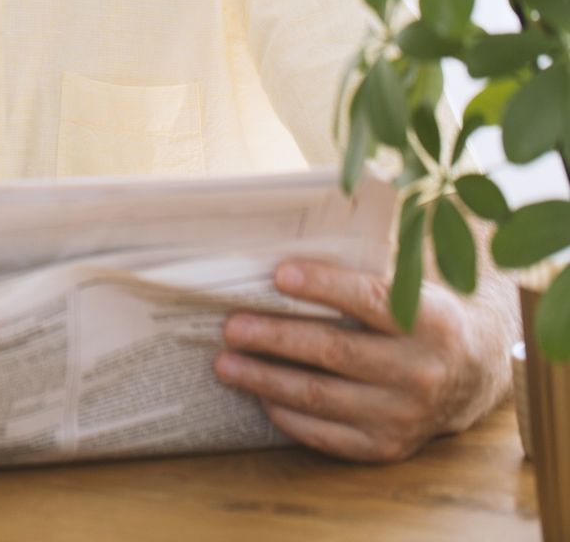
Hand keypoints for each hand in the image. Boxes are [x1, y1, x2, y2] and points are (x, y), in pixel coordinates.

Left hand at [214, 259, 506, 462]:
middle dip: (275, 337)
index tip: (278, 275)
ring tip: (225, 363)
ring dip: (265, 380)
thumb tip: (290, 253)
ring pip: (321, 396)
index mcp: (433, 322)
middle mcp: (423, 372)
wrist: (474, 373)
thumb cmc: (422, 314)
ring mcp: (406, 415)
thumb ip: (368, 271)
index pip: (370, 300)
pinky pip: (327, 435)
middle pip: (335, 351)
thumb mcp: (413, 286)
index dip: (323, 286)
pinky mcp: (388, 447)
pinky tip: (259, 396)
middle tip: (231, 326)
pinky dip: (287, 415)